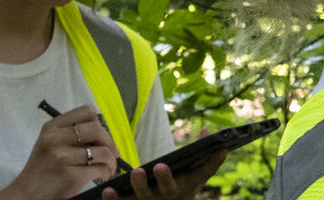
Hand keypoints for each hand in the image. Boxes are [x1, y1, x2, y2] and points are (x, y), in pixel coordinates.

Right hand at [0, 105, 119, 199]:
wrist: (26, 194)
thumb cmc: (43, 169)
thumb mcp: (50, 144)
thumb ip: (71, 135)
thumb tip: (105, 134)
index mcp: (51, 127)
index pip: (86, 112)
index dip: (99, 124)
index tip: (100, 137)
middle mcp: (55, 139)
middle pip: (97, 129)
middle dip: (110, 142)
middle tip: (111, 154)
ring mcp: (62, 158)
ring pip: (103, 151)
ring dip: (111, 161)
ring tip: (108, 167)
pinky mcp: (71, 176)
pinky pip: (100, 168)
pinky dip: (106, 172)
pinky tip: (102, 176)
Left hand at [101, 151, 226, 199]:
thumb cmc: (182, 187)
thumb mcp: (195, 174)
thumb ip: (202, 154)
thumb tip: (206, 130)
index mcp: (187, 185)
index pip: (201, 174)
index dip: (211, 163)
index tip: (217, 150)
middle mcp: (170, 195)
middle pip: (168, 188)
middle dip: (165, 179)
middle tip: (160, 166)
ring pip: (144, 196)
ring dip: (139, 186)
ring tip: (136, 172)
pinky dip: (114, 198)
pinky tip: (107, 190)